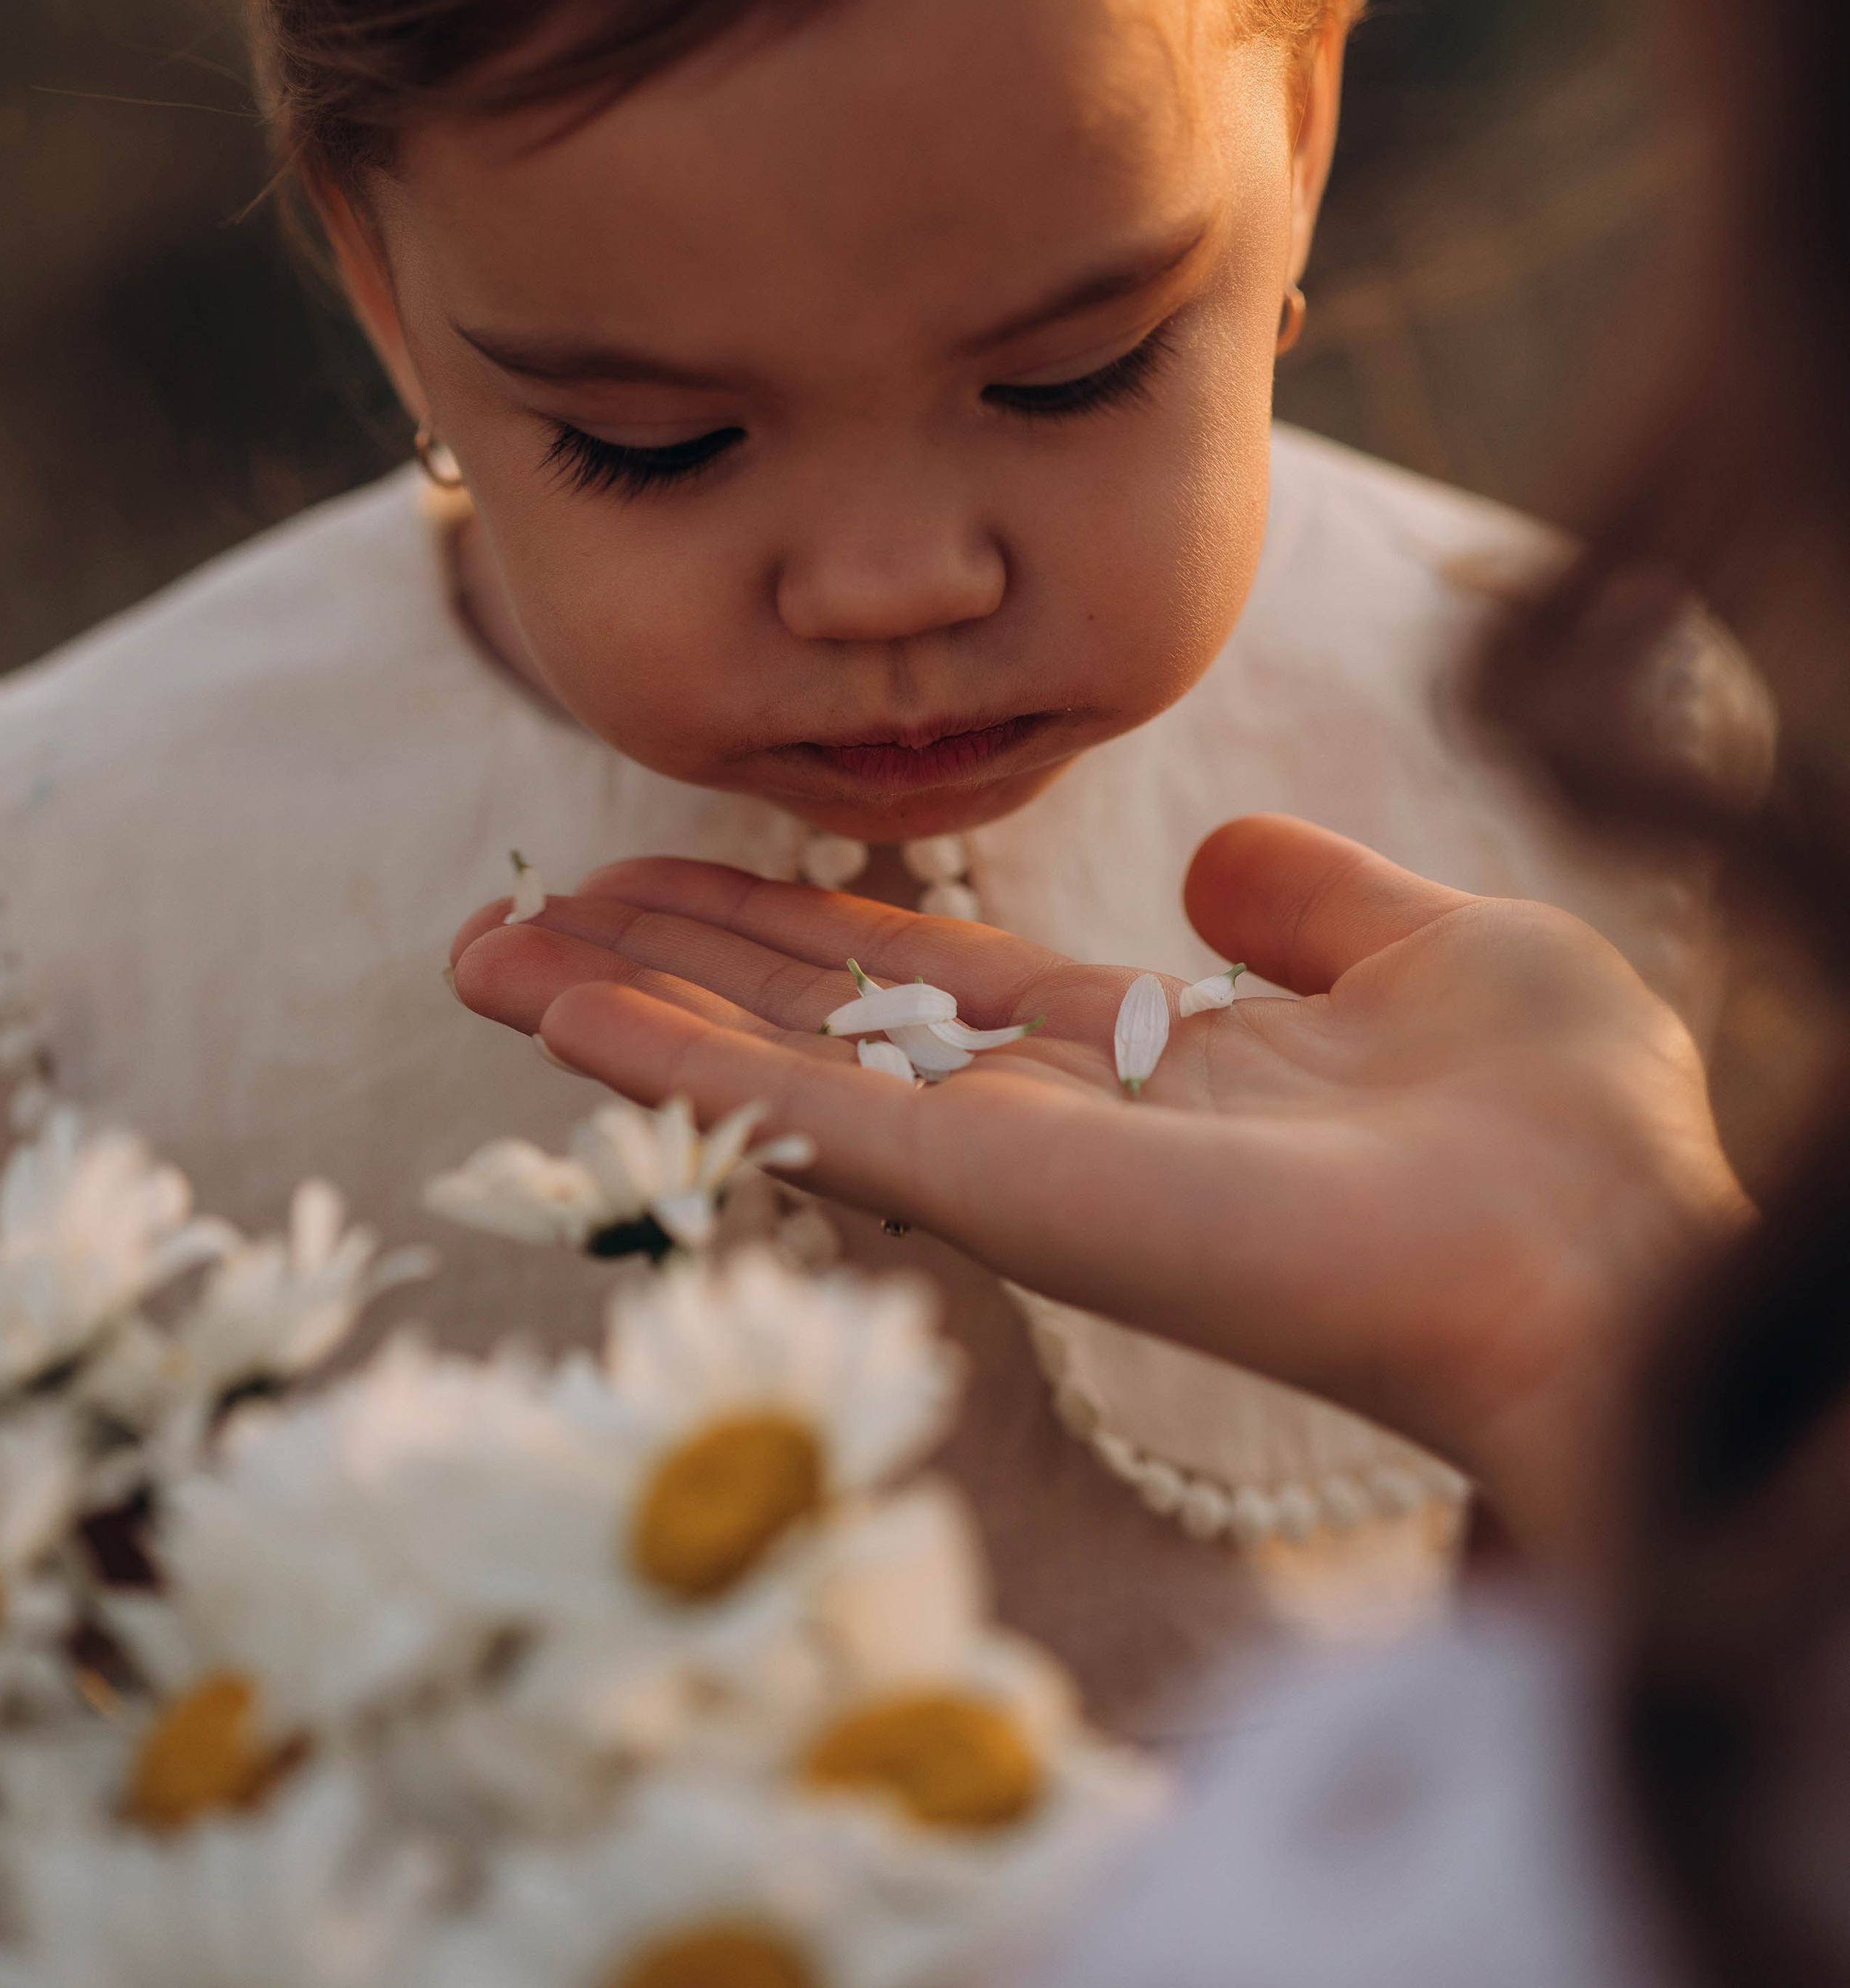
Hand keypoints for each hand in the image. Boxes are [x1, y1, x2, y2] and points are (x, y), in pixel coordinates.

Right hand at [451, 817, 1747, 1559]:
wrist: (1612, 1236)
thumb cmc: (1565, 1114)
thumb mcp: (1431, 948)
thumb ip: (1311, 900)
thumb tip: (1217, 865)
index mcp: (1145, 1054)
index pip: (917, 979)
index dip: (785, 922)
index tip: (663, 871)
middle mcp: (1054, 1114)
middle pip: (814, 1022)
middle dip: (666, 963)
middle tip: (513, 914)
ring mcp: (1017, 1160)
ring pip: (780, 1072)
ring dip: (628, 1012)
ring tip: (489, 954)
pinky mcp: (1007, 1197)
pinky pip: (814, 1118)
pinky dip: (680, 1062)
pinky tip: (564, 1006)